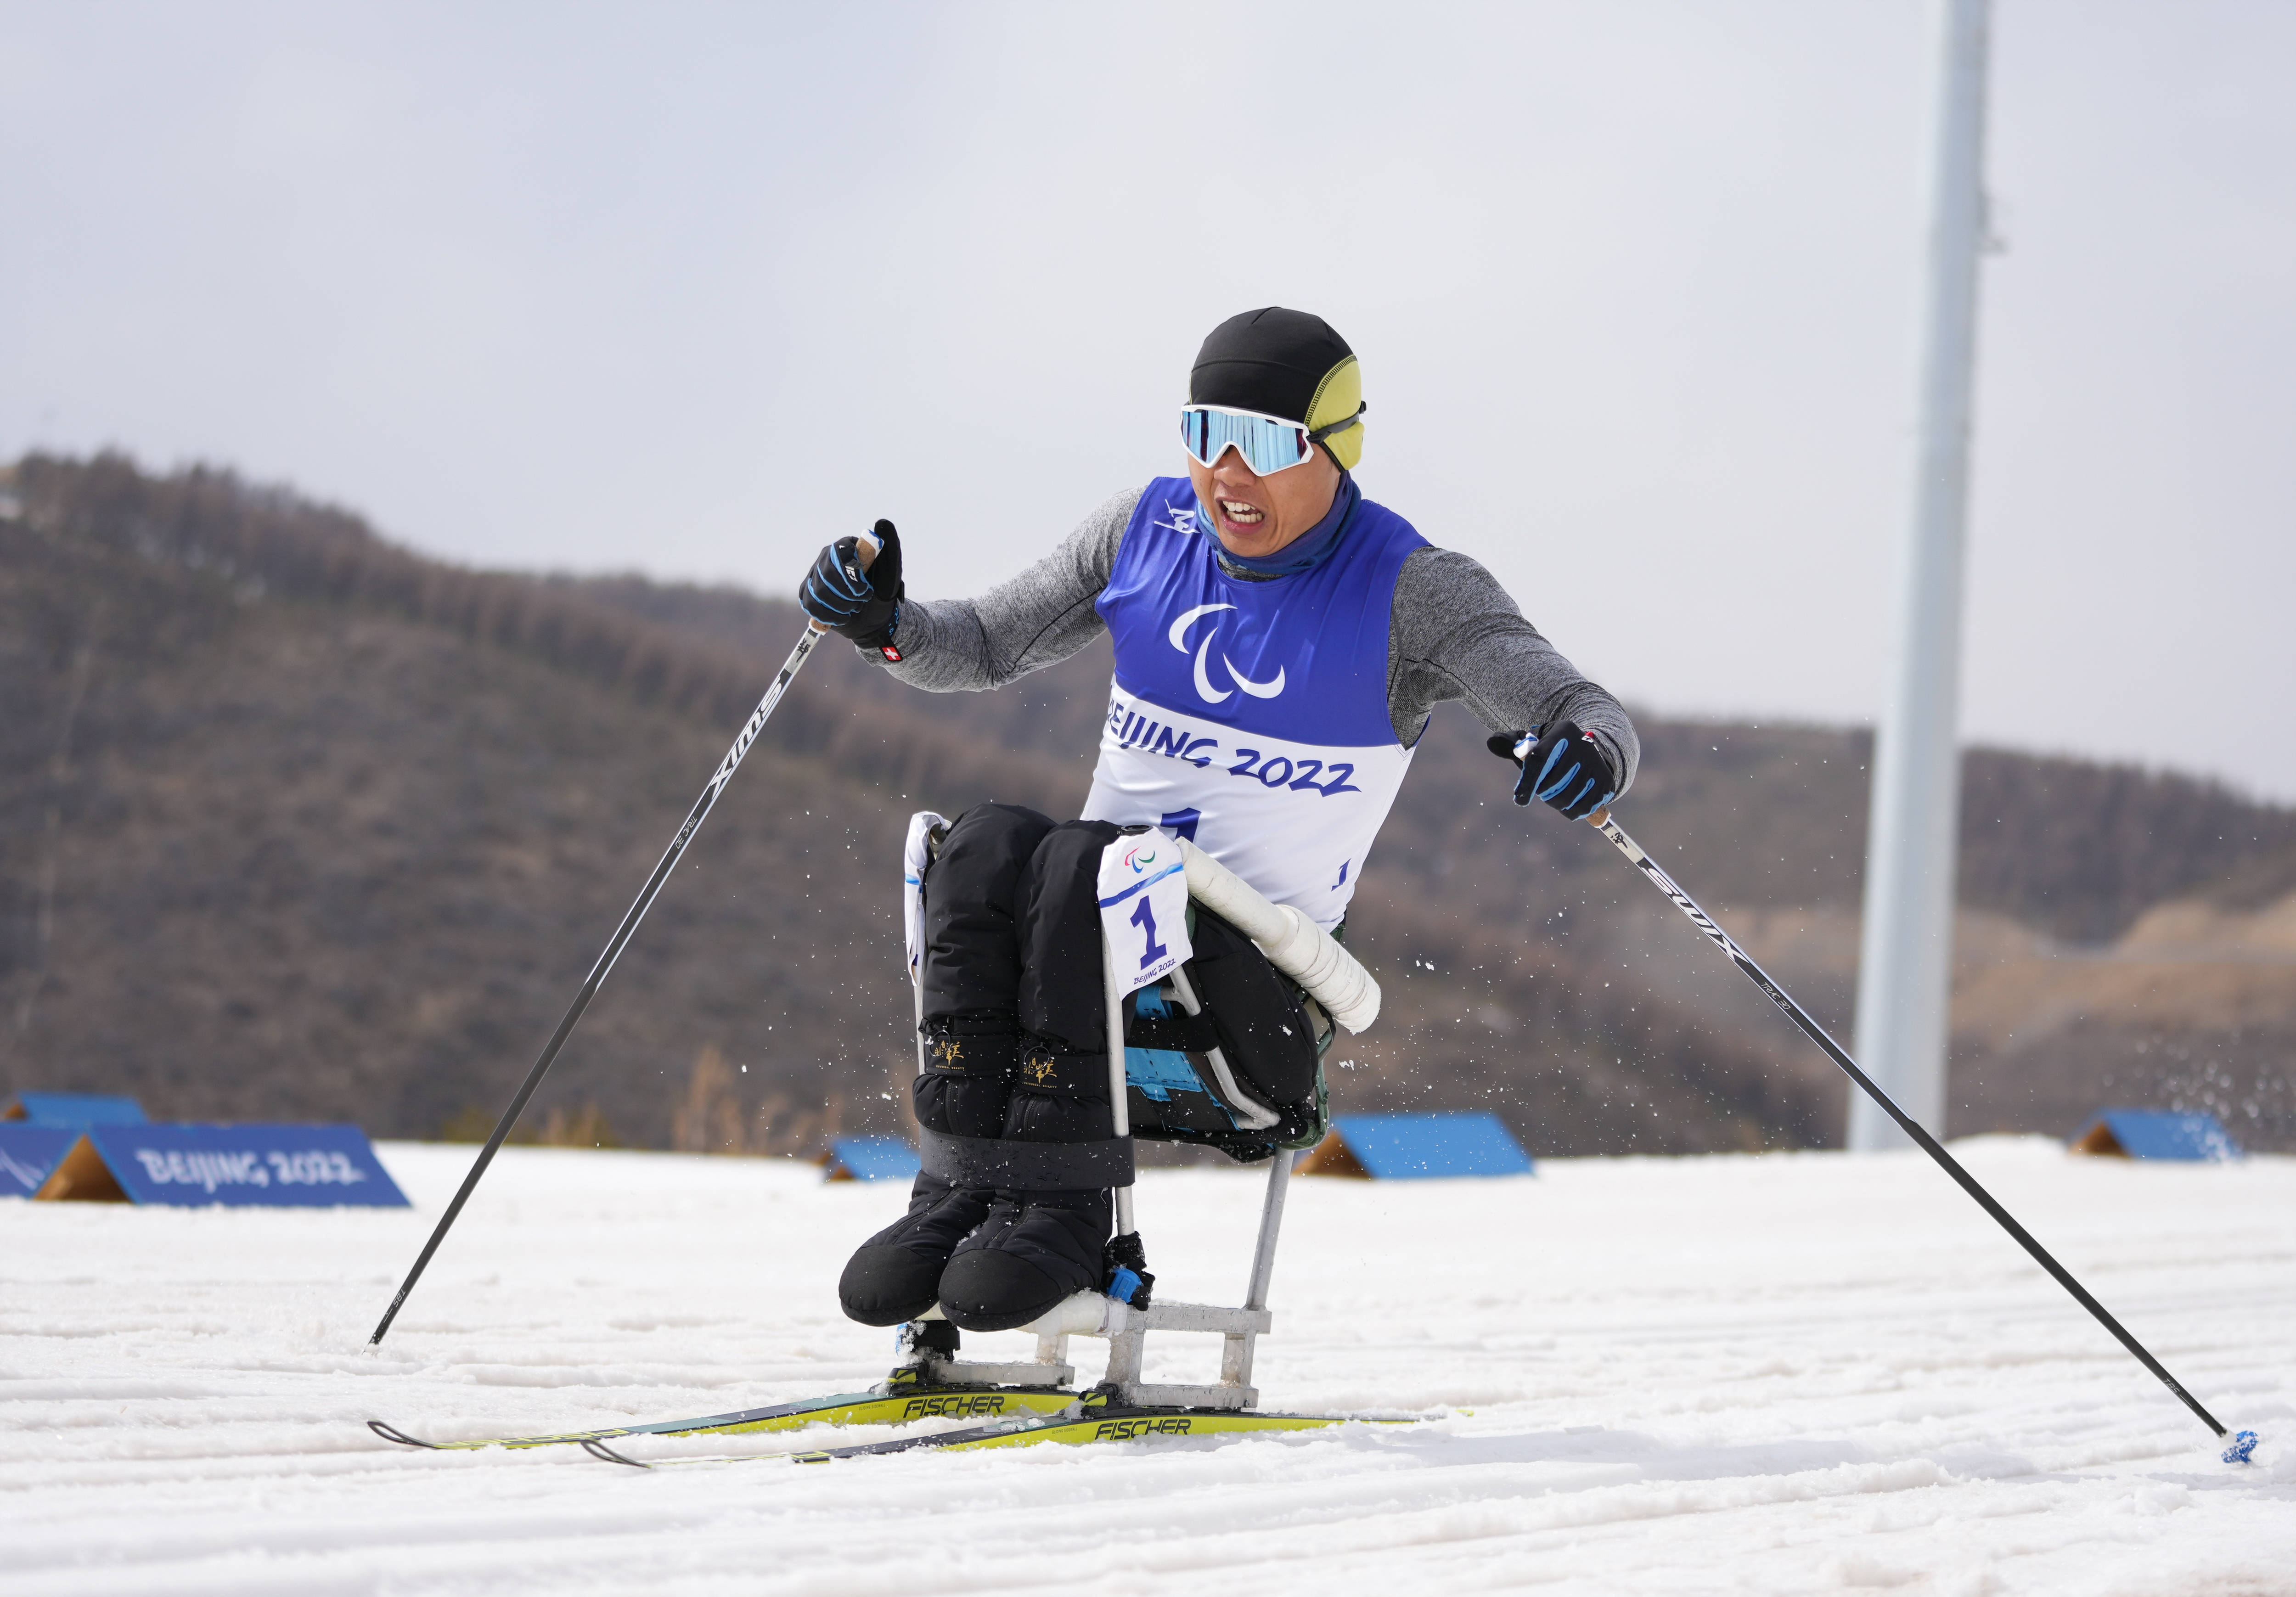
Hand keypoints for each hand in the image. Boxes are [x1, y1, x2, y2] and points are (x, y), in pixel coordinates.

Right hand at [799, 519, 903, 658]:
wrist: (874, 617)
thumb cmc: (883, 592)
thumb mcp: (892, 573)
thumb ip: (890, 549)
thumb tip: (883, 522)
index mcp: (845, 547)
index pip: (839, 553)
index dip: (851, 575)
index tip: (866, 591)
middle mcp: (826, 558)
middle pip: (826, 574)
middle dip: (846, 594)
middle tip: (861, 602)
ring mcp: (814, 575)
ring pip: (817, 592)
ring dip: (840, 606)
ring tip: (853, 609)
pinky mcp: (808, 593)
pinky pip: (810, 605)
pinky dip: (828, 615)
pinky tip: (842, 618)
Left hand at [1487, 721, 1615, 819]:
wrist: (1590, 750)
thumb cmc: (1554, 749)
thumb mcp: (1536, 740)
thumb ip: (1513, 743)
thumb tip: (1492, 743)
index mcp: (1563, 732)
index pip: (1540, 758)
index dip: (1528, 781)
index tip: (1520, 799)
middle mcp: (1583, 746)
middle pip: (1552, 783)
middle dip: (1542, 791)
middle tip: (1543, 788)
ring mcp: (1597, 765)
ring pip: (1566, 799)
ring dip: (1554, 802)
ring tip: (1555, 793)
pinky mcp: (1606, 783)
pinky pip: (1581, 809)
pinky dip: (1570, 811)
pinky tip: (1568, 802)